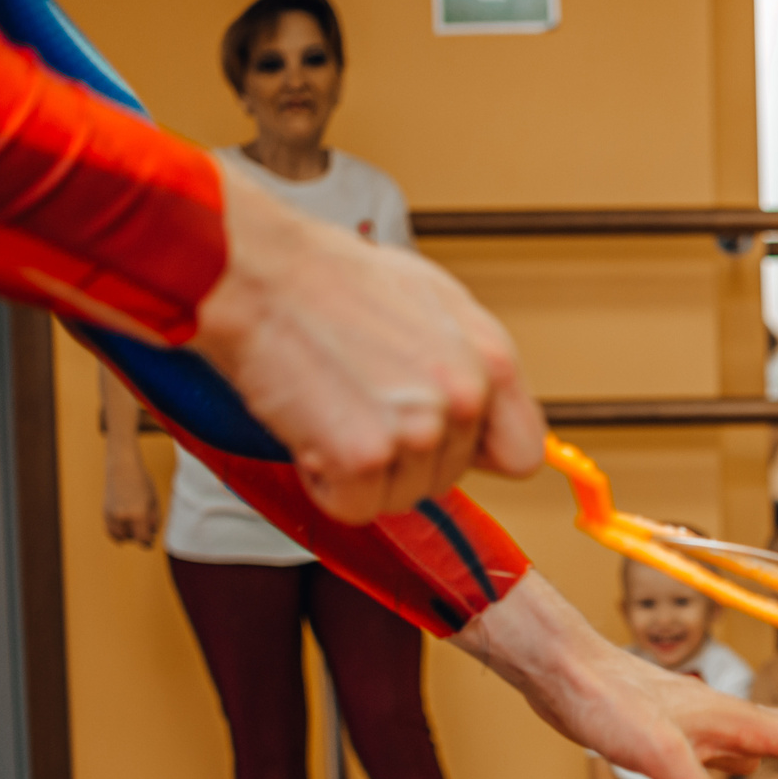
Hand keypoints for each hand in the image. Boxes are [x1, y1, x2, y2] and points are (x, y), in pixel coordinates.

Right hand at [101, 454, 159, 546]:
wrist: (122, 467)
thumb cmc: (142, 483)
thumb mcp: (154, 501)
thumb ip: (154, 521)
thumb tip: (150, 537)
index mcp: (138, 515)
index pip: (143, 539)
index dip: (148, 542)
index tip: (150, 538)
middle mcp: (122, 516)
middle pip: (131, 539)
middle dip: (138, 536)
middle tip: (142, 524)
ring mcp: (111, 514)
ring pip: (119, 537)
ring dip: (127, 535)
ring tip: (133, 523)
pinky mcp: (104, 511)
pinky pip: (110, 530)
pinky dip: (117, 531)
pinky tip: (124, 524)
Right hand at [191, 164, 546, 521]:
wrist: (255, 271)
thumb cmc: (329, 278)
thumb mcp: (434, 300)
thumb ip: (472, 363)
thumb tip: (488, 416)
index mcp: (492, 359)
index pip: (521, 454)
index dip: (477, 456)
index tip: (441, 445)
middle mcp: (466, 396)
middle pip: (449, 479)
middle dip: (403, 456)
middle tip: (357, 400)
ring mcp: (419, 430)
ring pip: (402, 497)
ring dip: (362, 470)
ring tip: (332, 404)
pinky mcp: (365, 457)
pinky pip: (355, 507)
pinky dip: (325, 484)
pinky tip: (310, 429)